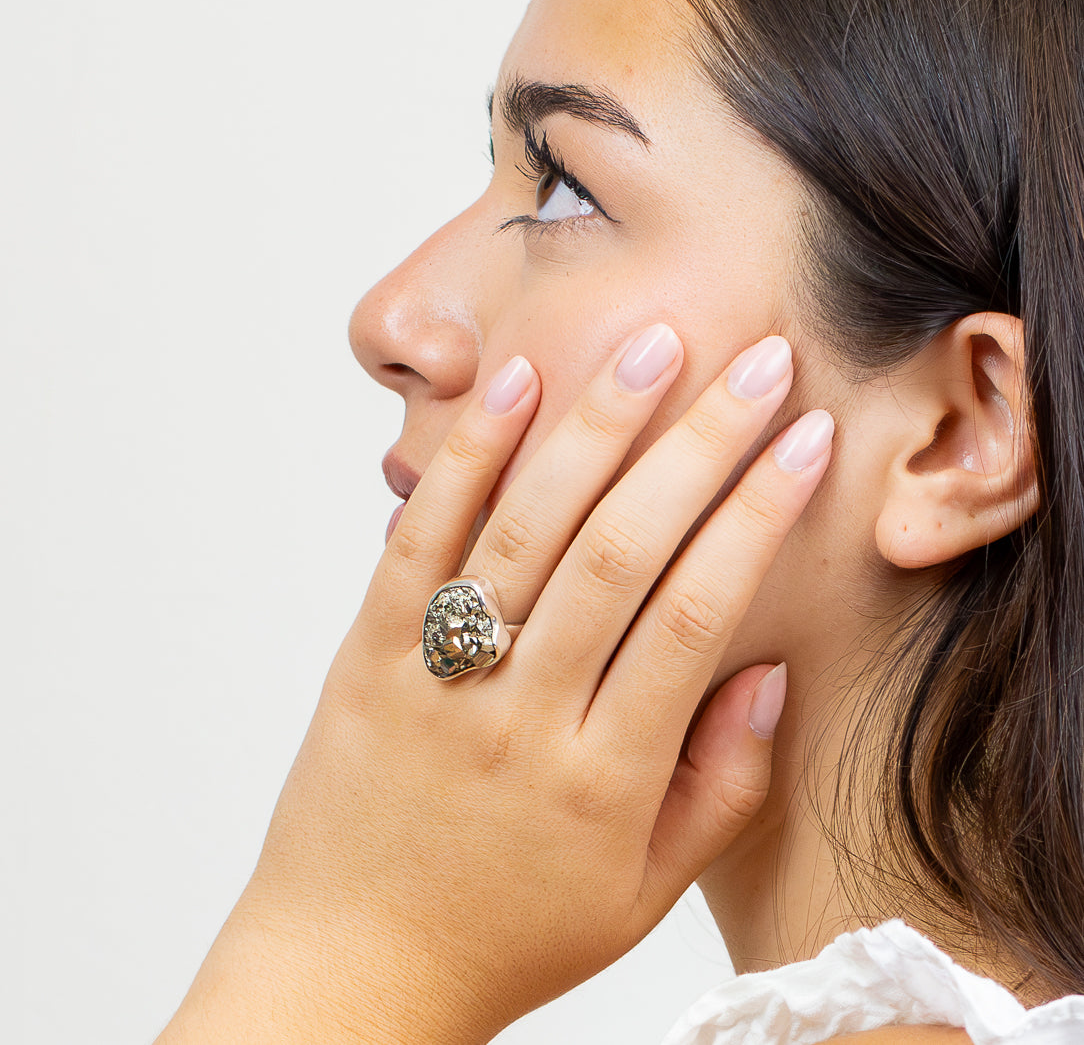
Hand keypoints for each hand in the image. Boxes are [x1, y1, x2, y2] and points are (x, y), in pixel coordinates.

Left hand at [157, 325, 832, 1044]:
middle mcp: (522, 715)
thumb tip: (768, 669)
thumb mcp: (641, 892)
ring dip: (595, 427)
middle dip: (700, 444)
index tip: (808, 440)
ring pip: (526, 530)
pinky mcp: (368, 655)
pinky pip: (420, 541)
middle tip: (758, 361)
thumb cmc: (510, 931)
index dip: (760, 517)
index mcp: (603, 779)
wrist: (354, 962)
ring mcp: (438, 678)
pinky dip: (469, 458)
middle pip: (622, 552)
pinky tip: (516, 385)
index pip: (697, 616)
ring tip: (653, 346)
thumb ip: (720, 785)